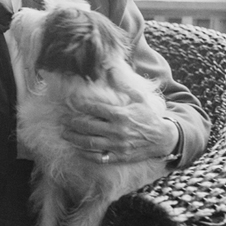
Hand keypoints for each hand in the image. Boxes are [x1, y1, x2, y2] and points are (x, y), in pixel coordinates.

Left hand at [60, 92, 177, 164]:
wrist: (162, 139)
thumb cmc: (148, 117)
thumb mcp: (139, 99)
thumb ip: (124, 85)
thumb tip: (111, 68)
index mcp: (121, 115)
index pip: (95, 109)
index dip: (80, 105)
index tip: (70, 102)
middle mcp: (117, 130)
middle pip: (88, 126)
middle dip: (73, 122)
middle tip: (62, 119)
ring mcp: (117, 145)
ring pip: (90, 143)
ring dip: (74, 138)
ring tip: (64, 134)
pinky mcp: (119, 157)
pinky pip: (98, 157)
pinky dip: (85, 154)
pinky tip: (77, 148)